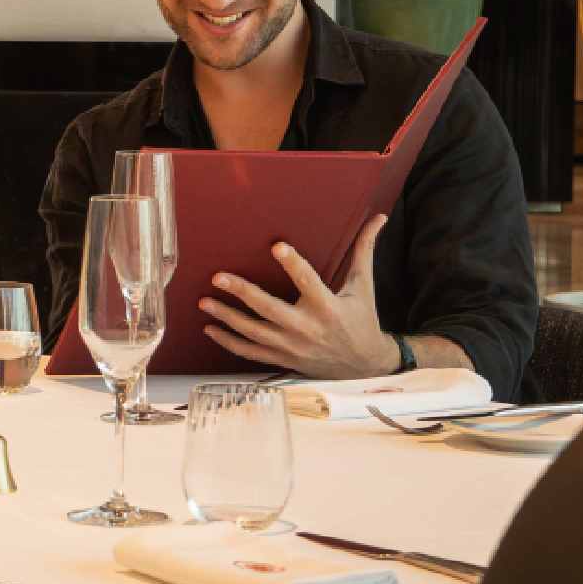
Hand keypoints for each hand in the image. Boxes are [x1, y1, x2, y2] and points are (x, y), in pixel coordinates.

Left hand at [199, 215, 399, 379]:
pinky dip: (228, 342)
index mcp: (328, 307)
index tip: (276, 246)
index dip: (292, 264)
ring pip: (253, 333)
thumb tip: (378, 218)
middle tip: (219, 277)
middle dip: (243, 293)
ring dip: (227, 317)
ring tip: (204, 302)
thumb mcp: (363, 286)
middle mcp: (307, 328)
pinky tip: (211, 328)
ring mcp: (292, 346)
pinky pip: (250, 353)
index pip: (308, 281)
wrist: (364, 365)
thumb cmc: (361, 319)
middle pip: (269, 310)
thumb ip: (364, 250)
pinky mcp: (283, 359)